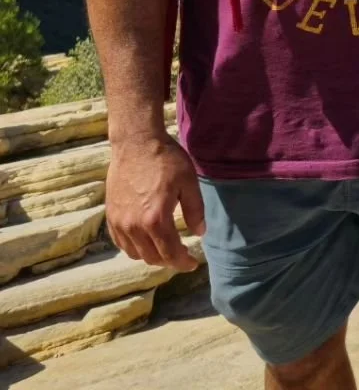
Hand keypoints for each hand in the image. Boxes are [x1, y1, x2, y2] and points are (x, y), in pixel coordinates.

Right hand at [106, 134, 204, 269]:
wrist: (136, 143)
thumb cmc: (165, 159)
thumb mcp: (188, 181)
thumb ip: (195, 209)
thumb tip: (200, 232)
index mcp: (156, 219)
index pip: (170, 252)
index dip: (182, 262)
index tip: (192, 264)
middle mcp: (134, 226)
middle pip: (152, 257)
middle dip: (168, 261)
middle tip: (181, 256)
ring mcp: (119, 223)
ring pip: (135, 253)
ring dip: (151, 256)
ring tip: (165, 249)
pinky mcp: (110, 216)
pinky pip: (121, 243)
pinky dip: (134, 248)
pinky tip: (145, 240)